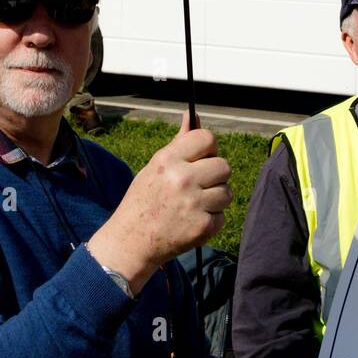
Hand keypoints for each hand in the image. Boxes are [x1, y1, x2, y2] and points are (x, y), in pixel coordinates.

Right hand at [87, 112, 232, 293]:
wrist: (130, 243)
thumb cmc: (143, 200)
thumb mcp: (155, 167)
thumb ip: (179, 143)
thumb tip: (192, 114)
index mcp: (168, 160)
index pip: (207, 138)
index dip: (209, 148)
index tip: (203, 158)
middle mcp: (182, 179)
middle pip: (224, 166)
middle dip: (216, 176)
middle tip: (199, 185)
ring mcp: (194, 204)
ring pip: (227, 192)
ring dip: (215, 199)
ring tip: (194, 205)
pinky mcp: (202, 227)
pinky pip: (222, 216)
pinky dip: (211, 220)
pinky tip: (192, 221)